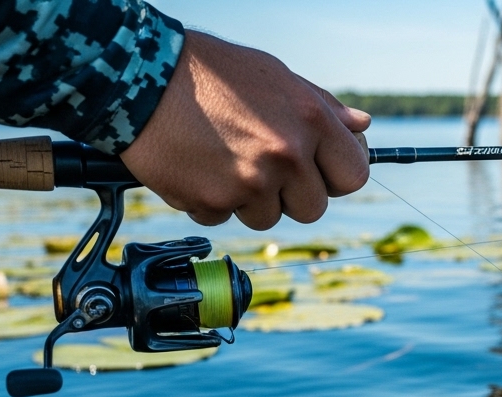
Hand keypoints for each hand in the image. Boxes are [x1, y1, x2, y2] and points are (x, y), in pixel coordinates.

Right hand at [120, 31, 370, 229]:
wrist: (138, 78)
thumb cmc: (210, 73)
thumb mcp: (274, 76)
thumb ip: (322, 107)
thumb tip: (362, 127)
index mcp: (311, 121)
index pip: (354, 175)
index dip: (336, 177)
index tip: (318, 173)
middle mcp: (287, 154)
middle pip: (313, 208)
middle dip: (290, 194)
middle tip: (260, 165)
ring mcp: (251, 182)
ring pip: (268, 218)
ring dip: (249, 200)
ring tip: (222, 159)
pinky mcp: (214, 201)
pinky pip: (224, 218)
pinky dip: (210, 200)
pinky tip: (196, 166)